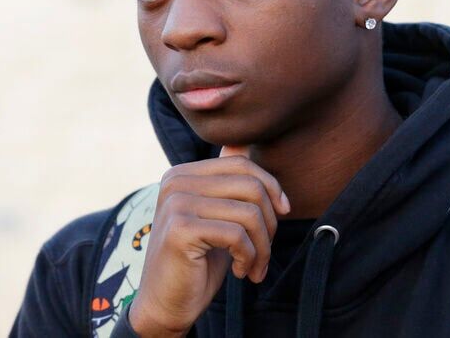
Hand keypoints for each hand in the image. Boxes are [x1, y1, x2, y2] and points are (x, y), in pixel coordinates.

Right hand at [128, 146, 290, 336]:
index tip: (283, 212)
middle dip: (270, 221)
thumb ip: (223, 181)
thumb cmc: (197, 261)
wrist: (166, 305)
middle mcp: (175, 182)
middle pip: (251, 186)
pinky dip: (250, 257)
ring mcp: (175, 204)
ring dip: (263, 246)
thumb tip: (239, 144)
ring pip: (249, 213)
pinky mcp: (181, 230)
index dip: (271, 186)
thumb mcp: (215, 215)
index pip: (242, 164)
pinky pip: (238, 235)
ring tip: (255, 265)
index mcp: (182, 173)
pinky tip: (241, 272)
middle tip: (265, 249)